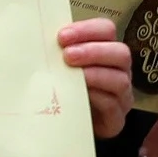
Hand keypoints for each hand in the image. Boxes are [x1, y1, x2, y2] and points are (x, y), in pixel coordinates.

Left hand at [61, 18, 133, 139]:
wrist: (67, 126)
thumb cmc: (64, 91)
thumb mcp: (60, 67)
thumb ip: (55, 52)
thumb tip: (35, 38)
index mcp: (105, 50)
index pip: (105, 30)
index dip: (86, 30)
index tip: (62, 37)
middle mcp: (119, 71)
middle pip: (120, 53)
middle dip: (93, 52)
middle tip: (67, 56)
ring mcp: (121, 96)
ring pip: (120, 80)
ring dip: (95, 74)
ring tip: (72, 74)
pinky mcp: (116, 119)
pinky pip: (112, 105)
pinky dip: (96, 97)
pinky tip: (78, 95)